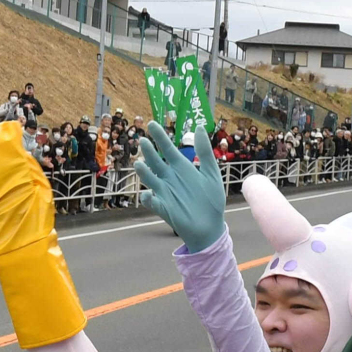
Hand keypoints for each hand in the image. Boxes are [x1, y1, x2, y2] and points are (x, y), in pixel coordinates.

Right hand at [137, 121, 226, 253]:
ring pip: (150, 179)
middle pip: (156, 161)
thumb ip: (205, 153)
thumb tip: (200, 127)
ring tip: (139, 164)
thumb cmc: (212, 200)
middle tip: (143, 140)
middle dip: (149, 152)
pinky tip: (146, 194)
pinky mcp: (163, 208)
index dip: (160, 137)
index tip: (152, 124)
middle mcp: (170, 178)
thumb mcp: (211, 174)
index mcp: (182, 168)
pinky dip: (148, 198)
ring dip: (144, 172)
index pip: (168, 149)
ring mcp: (165, 192)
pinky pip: (152, 202)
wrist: (211, 227)